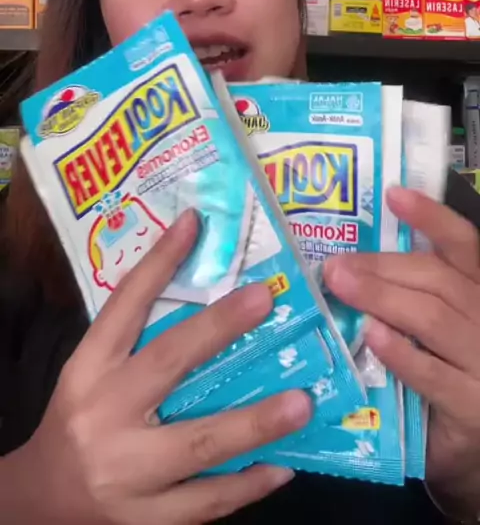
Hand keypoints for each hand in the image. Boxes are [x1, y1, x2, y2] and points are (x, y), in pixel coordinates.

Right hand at [4, 209, 311, 524]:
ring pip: (197, 443)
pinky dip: (247, 484)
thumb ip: (140, 341)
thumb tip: (212, 296)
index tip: (195, 222)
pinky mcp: (145, 518)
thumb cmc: (81, 419)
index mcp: (89, 368)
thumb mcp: (94, 373)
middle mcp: (104, 412)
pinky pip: (206, 502)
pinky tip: (283, 465)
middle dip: (217, 328)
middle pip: (165, 362)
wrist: (41, 500)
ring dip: (254, 422)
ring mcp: (126, 470)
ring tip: (302, 402)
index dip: (158, 261)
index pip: (124, 304)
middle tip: (266, 299)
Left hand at [323, 188, 479, 515]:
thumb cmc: (452, 373)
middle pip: (439, 280)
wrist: (476, 447)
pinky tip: (371, 337)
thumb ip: (415, 291)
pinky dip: (400, 352)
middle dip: (383, 266)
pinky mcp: (472, 408)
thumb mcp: (442, 325)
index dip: (431, 217)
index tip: (392, 194)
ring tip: (340, 285)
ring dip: (381, 298)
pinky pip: (432, 374)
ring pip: (433, 319)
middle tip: (335, 264)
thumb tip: (353, 258)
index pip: (465, 246)